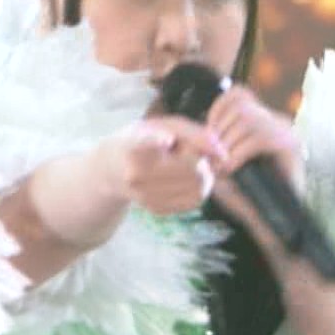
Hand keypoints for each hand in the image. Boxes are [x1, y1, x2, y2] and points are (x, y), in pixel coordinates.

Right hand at [98, 117, 227, 215]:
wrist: (111, 169)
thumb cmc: (144, 139)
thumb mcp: (162, 124)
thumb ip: (195, 132)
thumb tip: (223, 154)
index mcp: (133, 146)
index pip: (145, 143)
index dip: (158, 140)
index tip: (167, 139)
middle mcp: (136, 173)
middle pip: (193, 166)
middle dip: (203, 158)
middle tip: (190, 152)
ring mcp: (144, 195)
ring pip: (199, 186)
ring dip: (204, 174)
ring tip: (187, 164)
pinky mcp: (155, 209)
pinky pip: (196, 200)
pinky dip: (200, 188)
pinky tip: (186, 178)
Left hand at [205, 85, 305, 253]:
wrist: (273, 227)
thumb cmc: (245, 199)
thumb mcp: (222, 167)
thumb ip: (211, 148)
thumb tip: (193, 132)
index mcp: (263, 120)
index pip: (238, 94)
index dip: (217, 111)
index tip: (205, 136)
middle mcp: (279, 121)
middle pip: (241, 105)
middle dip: (218, 131)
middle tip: (208, 158)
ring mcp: (288, 132)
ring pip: (249, 119)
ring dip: (227, 144)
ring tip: (219, 167)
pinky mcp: (292, 147)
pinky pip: (260, 138)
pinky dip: (239, 153)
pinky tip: (230, 170)